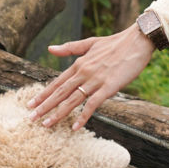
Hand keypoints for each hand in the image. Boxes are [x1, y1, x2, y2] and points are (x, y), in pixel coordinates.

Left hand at [26, 27, 154, 129]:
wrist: (138, 40)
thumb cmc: (116, 43)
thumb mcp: (90, 42)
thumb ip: (70, 48)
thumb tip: (50, 48)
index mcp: (79, 63)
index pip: (57, 82)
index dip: (43, 94)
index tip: (31, 104)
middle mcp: (84, 72)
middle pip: (61, 92)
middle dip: (44, 106)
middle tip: (31, 118)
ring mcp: (96, 80)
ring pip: (72, 99)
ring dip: (58, 113)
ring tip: (46, 124)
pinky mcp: (109, 87)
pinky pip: (92, 104)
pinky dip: (83, 116)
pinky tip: (75, 127)